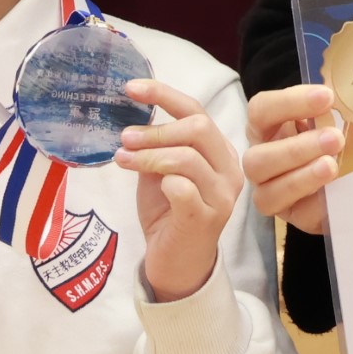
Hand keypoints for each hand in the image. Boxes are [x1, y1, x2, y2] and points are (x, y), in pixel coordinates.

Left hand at [116, 79, 242, 302]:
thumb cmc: (169, 214)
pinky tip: (146, 185)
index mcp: (220, 152)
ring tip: (122, 159)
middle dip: (156, 130)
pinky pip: (182, 188)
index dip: (164, 95)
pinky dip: (161, 180)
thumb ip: (158, 146)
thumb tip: (132, 117)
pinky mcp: (206, 219)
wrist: (178, 265)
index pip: (197, 110)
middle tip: (124, 138)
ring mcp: (222, 196)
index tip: (131, 88)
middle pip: (198, 128)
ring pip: (187, 157)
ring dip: (148, 154)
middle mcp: (229, 170)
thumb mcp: (162, 171)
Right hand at [241, 84, 346, 234]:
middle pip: (257, 158)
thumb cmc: (328, 139)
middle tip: (334, 139)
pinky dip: (317, 204)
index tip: (326, 97)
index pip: (261, 110)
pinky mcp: (289, 216)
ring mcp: (269, 192)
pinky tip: (335, 195)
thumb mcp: (327, 120)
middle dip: (296, 149)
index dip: (290, 102)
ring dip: (302, 178)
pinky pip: (297, 214)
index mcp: (265, 128)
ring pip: (269, 192)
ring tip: (332, 166)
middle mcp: (260, 160)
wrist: (344, 178)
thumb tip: (349, 98)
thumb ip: (329, 111)